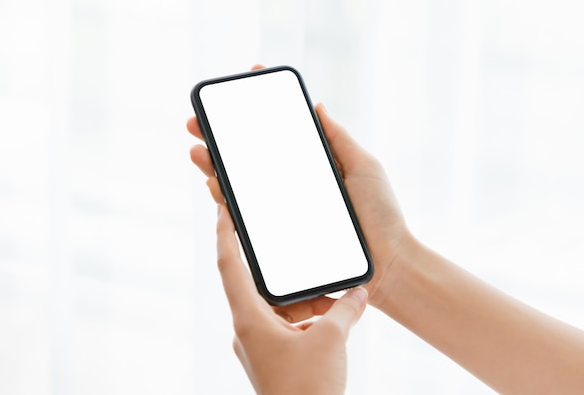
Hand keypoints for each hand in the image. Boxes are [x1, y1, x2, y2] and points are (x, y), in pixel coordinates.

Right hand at [187, 66, 410, 316]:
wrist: (387, 263)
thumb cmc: (382, 215)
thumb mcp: (363, 167)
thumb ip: (338, 138)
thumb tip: (316, 104)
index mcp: (311, 166)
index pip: (280, 135)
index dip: (261, 110)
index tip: (246, 81)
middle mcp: (293, 185)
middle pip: (251, 158)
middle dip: (221, 138)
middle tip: (197, 122)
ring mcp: (284, 209)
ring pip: (241, 185)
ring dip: (214, 166)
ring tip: (198, 151)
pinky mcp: (280, 235)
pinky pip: (246, 216)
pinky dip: (226, 198)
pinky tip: (213, 183)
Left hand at [215, 203, 367, 394]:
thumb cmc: (308, 389)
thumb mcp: (331, 339)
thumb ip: (346, 309)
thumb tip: (360, 293)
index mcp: (248, 319)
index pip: (228, 264)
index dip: (223, 233)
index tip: (222, 207)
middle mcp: (248, 330)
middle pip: (258, 286)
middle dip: (281, 270)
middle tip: (292, 248)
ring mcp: (259, 347)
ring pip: (279, 310)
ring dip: (304, 301)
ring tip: (334, 297)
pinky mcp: (274, 360)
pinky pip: (288, 328)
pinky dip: (309, 320)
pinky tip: (334, 320)